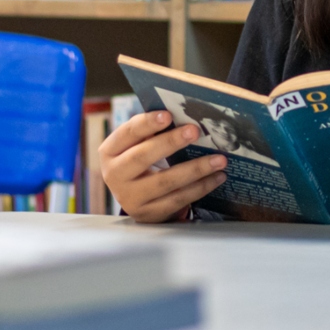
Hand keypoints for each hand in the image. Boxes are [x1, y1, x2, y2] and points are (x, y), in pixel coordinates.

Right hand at [100, 110, 227, 222]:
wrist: (135, 196)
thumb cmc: (141, 160)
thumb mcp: (139, 144)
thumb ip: (153, 130)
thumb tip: (186, 116)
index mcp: (110, 151)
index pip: (127, 133)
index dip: (147, 123)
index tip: (168, 115)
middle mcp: (114, 175)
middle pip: (142, 156)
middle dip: (171, 142)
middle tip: (195, 131)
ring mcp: (130, 198)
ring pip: (165, 181)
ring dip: (196, 169)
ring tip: (219, 159)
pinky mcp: (148, 214)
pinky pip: (177, 200)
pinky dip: (200, 188)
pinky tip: (217, 177)